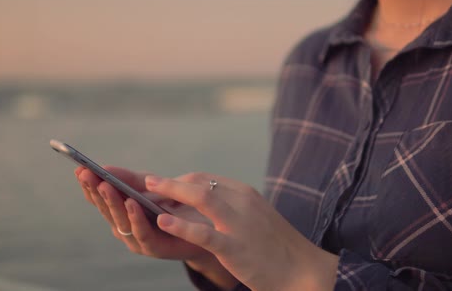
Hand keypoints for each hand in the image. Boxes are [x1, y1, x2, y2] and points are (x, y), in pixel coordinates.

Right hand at [74, 166, 237, 288]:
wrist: (209, 231)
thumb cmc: (180, 208)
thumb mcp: (154, 189)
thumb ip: (134, 181)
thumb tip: (107, 167)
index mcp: (123, 211)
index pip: (101, 198)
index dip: (90, 185)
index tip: (79, 168)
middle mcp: (126, 227)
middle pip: (106, 209)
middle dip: (97, 191)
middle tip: (87, 174)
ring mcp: (138, 239)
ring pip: (120, 222)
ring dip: (113, 203)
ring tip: (106, 185)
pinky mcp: (156, 247)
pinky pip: (143, 234)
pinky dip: (136, 218)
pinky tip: (132, 203)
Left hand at [145, 173, 339, 290]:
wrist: (304, 271)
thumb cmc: (277, 248)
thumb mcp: (256, 219)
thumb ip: (232, 209)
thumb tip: (204, 204)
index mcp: (246, 194)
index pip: (206, 179)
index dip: (180, 181)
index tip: (162, 186)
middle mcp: (243, 202)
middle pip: (200, 183)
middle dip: (170, 183)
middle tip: (147, 184)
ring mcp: (240, 224)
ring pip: (201, 198)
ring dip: (171, 191)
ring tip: (147, 191)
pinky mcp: (236, 247)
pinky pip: (204, 233)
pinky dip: (181, 226)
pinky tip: (163, 222)